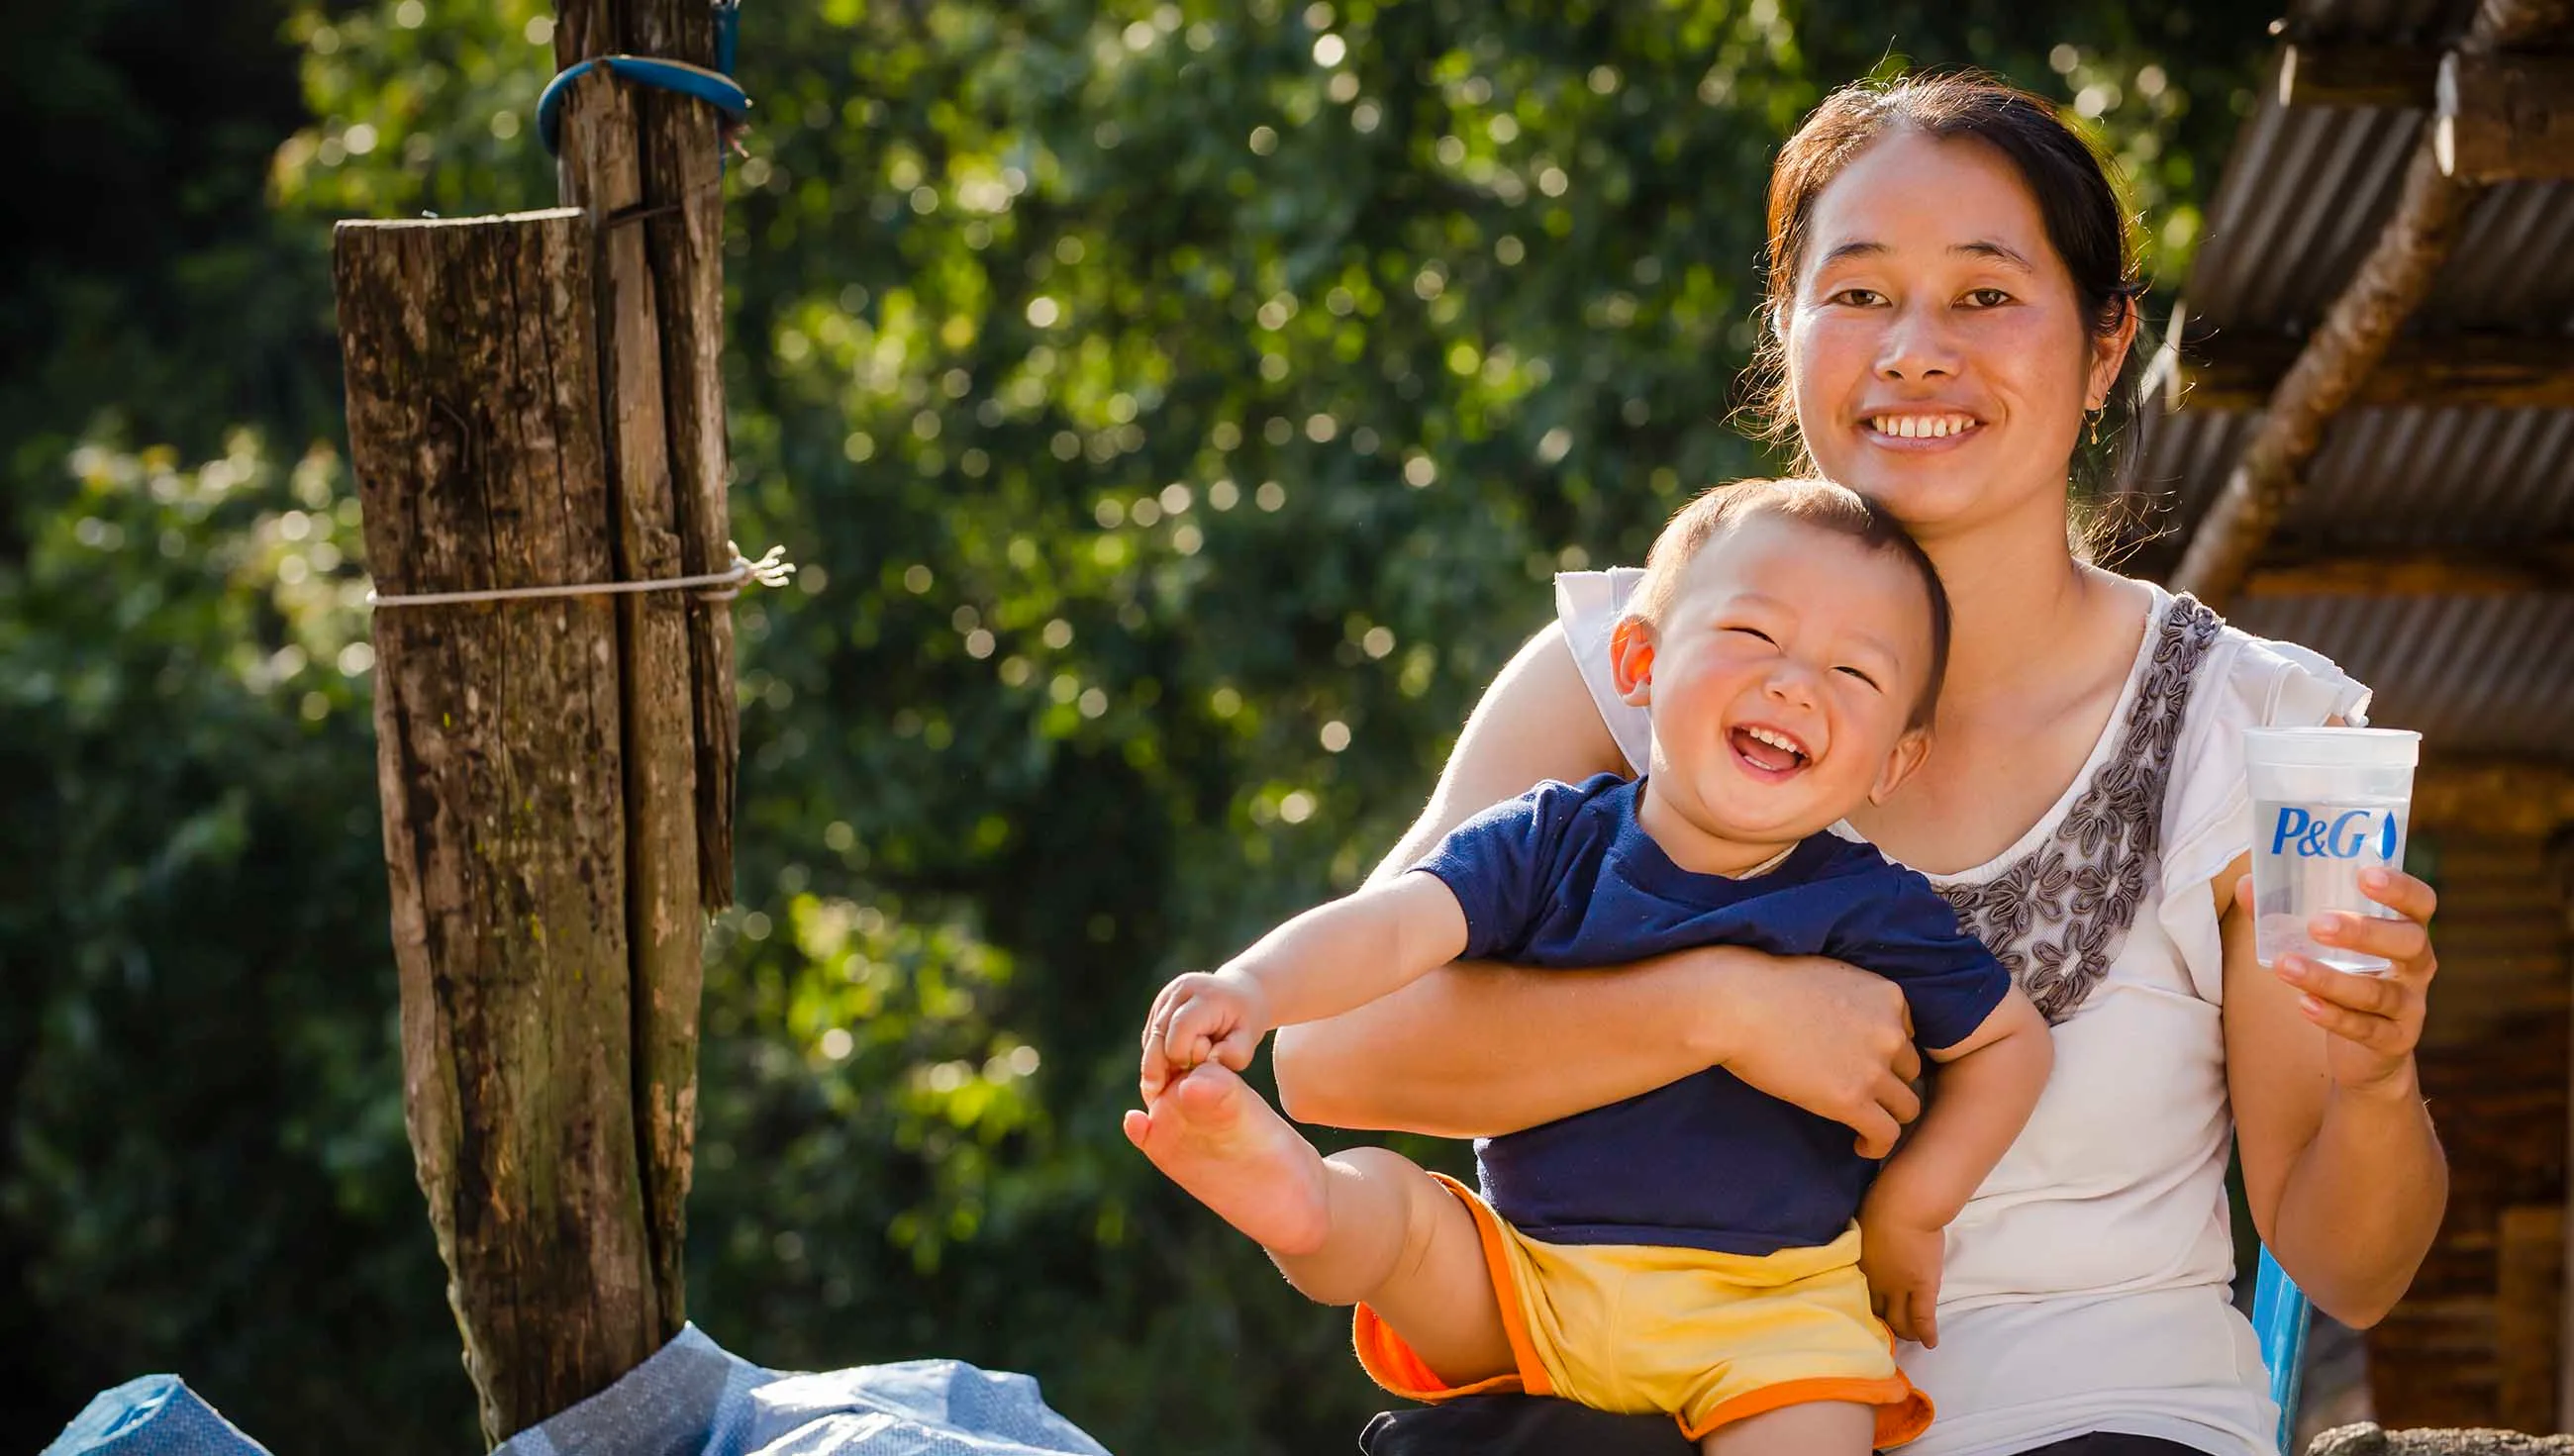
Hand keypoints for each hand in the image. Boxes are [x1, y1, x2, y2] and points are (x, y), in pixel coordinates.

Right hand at [1138, 971, 1270, 1103]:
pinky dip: (1158, 1058)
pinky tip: (1173, 1069)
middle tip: (1172, 1091)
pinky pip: (1149, 1040)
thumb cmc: (1245, 1021)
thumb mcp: (1249, 1038)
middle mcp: (1179, 992)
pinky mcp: (1156, 1008)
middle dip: (1163, 1068)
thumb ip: (1233, 1054)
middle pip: (1157, 1037)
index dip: (1184, 1057)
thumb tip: (1207, 1061)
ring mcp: (1165, 998)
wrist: (1239, 993)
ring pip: (1150, 1042)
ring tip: (1180, 1076)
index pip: (1180, 1030)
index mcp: (1205, 996)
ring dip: (1159, 1064)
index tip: (1197, 1071)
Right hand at [1712, 954, 1921, 1157]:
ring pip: (1907, 1105)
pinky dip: (1877, 1144)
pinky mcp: (1852, 1099)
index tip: (1863, 1063)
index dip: (1885, 1052)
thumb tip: (1851, 1021)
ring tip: (1865, 1122)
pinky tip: (1860, 1145)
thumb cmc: (1766, 985)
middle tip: (1861, 1092)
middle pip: (1909, 1070)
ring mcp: (1874, 1067)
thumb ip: (1855, 998)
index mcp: (1888, 997)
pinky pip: (1887, 1133)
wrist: (1737, 1005)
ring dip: (1887, 1114)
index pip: (1907, 1034)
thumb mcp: (1830, 976)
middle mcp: (1891, 1031)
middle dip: (1888, 1082)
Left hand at [1858, 1194, 1945, 1347]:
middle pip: (1878, 1312)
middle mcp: (1878, 1283)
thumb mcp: (1859, 1224)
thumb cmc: (1880, 1203)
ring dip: (1905, 1331)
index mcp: (1860, 1266)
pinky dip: (1927, 1332)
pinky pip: (1924, 1317)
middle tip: (1886, 1330)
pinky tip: (1930, 1344)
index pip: (1859, 1295)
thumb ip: (1859, 1241)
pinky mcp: (1924, 1287)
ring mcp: (1902, 1287)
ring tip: (1909, 1337)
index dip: (1863, 1306)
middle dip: (1882, 1323)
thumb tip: (1857, 1242)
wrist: (1907, 1205)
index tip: (1865, 1311)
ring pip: (1901, 1320)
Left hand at [2235, 869, 2438, 1099]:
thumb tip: (2248, 883)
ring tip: (2286, 965)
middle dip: (2364, 932)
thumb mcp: (2324, 943)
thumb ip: (2289, 912)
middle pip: (2408, 943)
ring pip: (2377, 992)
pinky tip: (2305, 1004)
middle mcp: (2417, 965)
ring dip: (2329, 978)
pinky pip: (2366, 1029)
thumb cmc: (2345, 975)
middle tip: (2318, 925)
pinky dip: (2334, 1017)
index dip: (2399, 887)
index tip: (2364, 875)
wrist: (2366, 1052)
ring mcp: (2410, 1006)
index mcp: (2406, 930)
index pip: (2420, 902)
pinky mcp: (2394, 1041)